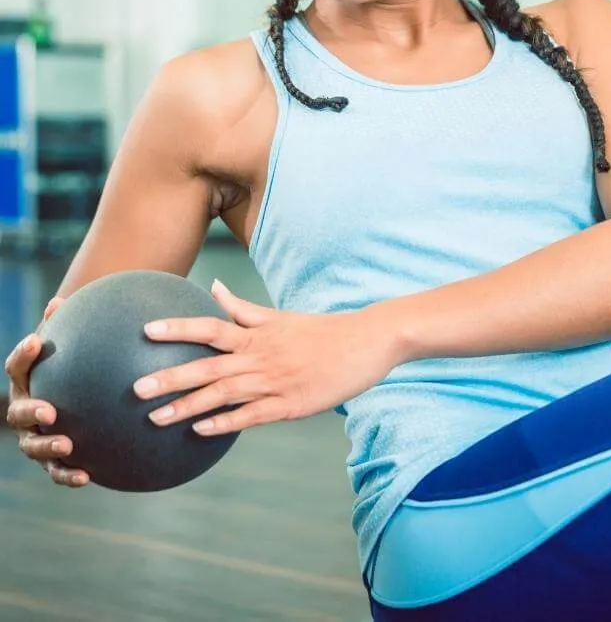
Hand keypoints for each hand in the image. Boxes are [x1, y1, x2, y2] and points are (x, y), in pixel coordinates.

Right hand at [4, 297, 89, 486]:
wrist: (77, 401)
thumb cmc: (76, 369)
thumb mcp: (74, 350)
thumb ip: (69, 330)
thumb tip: (62, 300)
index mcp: (28, 382)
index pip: (18, 367)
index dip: (23, 354)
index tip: (35, 341)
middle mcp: (26, 410)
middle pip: (19, 412)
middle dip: (31, 411)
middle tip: (49, 409)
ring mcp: (36, 437)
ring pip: (33, 446)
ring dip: (47, 447)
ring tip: (68, 445)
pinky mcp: (53, 460)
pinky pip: (57, 471)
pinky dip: (68, 475)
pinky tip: (87, 477)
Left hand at [133, 281, 401, 435]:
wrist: (369, 341)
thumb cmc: (324, 330)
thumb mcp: (282, 316)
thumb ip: (244, 308)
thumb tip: (213, 287)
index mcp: (259, 333)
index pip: (211, 327)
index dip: (179, 328)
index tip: (145, 331)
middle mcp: (262, 356)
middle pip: (208, 366)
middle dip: (170, 377)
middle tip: (135, 388)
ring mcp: (276, 381)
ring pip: (224, 395)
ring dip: (188, 406)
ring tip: (155, 418)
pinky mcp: (291, 404)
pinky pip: (252, 416)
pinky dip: (225, 423)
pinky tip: (200, 431)